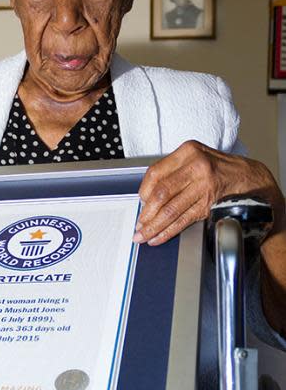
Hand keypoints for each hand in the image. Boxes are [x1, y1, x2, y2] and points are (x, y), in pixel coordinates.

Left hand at [133, 140, 284, 245]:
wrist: (250, 178)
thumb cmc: (219, 169)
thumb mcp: (196, 159)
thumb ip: (173, 172)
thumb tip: (147, 197)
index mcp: (189, 151)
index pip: (155, 173)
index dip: (143, 192)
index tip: (140, 203)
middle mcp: (197, 166)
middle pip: (161, 193)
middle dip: (147, 213)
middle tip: (138, 225)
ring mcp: (205, 185)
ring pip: (171, 209)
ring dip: (154, 226)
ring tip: (144, 235)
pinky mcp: (210, 203)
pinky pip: (184, 220)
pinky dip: (169, 231)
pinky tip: (159, 237)